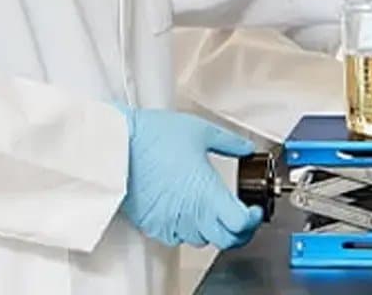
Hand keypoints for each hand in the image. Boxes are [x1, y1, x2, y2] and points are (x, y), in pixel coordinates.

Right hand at [118, 107, 263, 248]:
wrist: (117, 145)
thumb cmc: (154, 136)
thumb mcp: (201, 131)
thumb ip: (229, 142)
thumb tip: (246, 149)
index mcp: (206, 194)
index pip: (240, 225)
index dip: (253, 219)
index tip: (254, 208)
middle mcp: (190, 215)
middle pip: (226, 241)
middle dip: (239, 230)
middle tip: (241, 214)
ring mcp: (170, 223)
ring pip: (202, 240)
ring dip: (211, 228)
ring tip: (211, 207)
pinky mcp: (153, 225)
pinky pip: (177, 236)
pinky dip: (187, 227)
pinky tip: (186, 208)